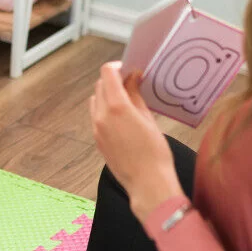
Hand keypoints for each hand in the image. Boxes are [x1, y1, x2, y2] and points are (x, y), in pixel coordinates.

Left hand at [88, 61, 182, 220]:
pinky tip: (122, 117)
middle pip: (100, 85)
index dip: (117, 67)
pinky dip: (105, 110)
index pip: (107, 73)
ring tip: (127, 100)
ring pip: (96, 100)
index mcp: (116, 107)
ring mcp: (97, 129)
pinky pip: (96, 117)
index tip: (128, 69)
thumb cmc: (155, 153)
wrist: (148, 184)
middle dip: (113, 80)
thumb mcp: (148, 118)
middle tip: (131, 83)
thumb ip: (136, 95)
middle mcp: (101, 116)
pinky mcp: (97, 140)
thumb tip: (132, 77)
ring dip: (107, 94)